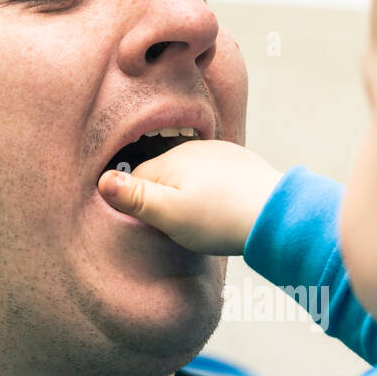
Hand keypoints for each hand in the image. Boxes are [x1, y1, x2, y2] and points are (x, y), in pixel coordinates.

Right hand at [97, 139, 282, 253]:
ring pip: (188, 175)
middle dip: (163, 198)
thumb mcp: (169, 214)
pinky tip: (221, 209)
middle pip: (162, 176)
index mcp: (170, 160)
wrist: (274, 214)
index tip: (151, 225)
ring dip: (188, 194)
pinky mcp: (238, 162)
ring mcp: (218, 152)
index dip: (138, 204)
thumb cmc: (220, 219)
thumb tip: (102, 181)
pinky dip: (212, 191)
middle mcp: (192, 149)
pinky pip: (213, 175)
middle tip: (178, 226)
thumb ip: (134, 197)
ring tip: (202, 219)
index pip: (136, 179)